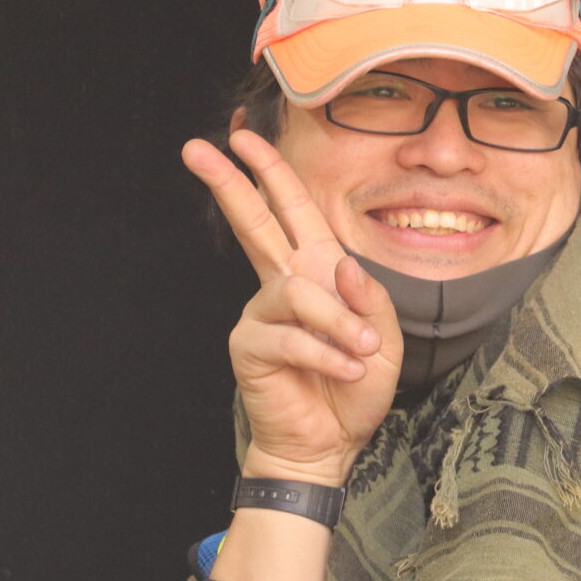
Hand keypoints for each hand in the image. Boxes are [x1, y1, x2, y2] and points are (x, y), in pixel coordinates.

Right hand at [182, 128, 403, 486]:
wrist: (329, 444)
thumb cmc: (353, 389)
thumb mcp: (382, 339)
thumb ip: (369, 299)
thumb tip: (342, 264)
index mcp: (315, 272)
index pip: (291, 212)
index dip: (270, 173)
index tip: (242, 136)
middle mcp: (282, 285)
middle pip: (253, 222)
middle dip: (229, 182)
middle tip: (197, 148)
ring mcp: (262, 314)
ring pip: (297, 292)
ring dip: (337, 323)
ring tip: (359, 353)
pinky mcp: (251, 346)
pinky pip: (292, 336)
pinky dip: (326, 354)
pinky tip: (344, 369)